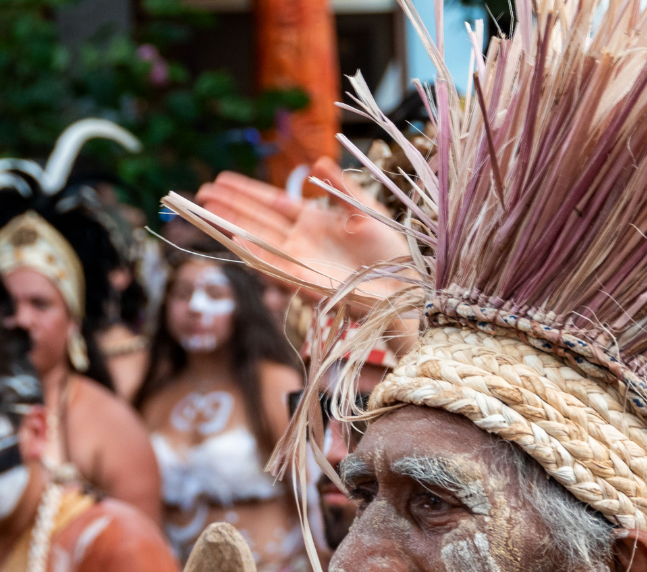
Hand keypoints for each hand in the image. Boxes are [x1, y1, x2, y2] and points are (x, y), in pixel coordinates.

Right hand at [196, 157, 415, 315]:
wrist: (403, 288)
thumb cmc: (388, 253)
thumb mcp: (366, 210)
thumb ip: (340, 187)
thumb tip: (318, 162)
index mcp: (313, 221)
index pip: (271, 202)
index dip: (245, 191)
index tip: (219, 179)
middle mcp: (300, 241)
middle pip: (255, 220)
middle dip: (227, 206)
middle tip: (198, 192)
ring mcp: (300, 262)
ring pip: (257, 241)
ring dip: (231, 226)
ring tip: (205, 210)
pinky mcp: (304, 284)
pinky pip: (272, 267)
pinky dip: (253, 254)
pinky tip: (233, 239)